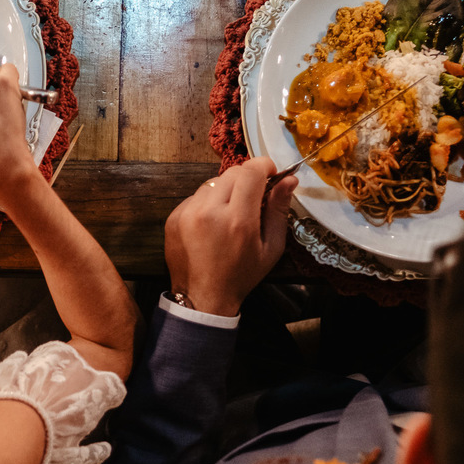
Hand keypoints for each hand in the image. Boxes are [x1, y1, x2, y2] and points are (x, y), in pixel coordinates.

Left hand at [164, 158, 296, 316]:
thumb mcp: (270, 247)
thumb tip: (289, 180)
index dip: (264, 165)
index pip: (250, 172)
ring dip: (226, 190)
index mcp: (238, 220)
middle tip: (254, 195)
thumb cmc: (241, 275)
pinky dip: (207, 203)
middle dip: (247, 178)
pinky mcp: (174, 217)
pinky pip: (196, 197)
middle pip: (232, 173)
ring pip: (212, 183)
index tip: (271, 172)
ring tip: (231, 212)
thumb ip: (279, 210)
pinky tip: (212, 223)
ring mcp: (187, 213)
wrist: (202, 297)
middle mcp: (210, 211)